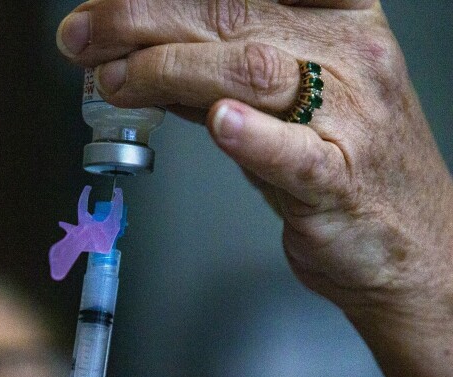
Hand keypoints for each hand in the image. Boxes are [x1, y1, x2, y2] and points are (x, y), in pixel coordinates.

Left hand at [57, 0, 452, 313]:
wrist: (404, 243)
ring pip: (253, 70)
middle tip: (83, 35)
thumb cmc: (336, 164)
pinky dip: (252, 135)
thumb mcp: (276, 102)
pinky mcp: (341, 181)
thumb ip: (208, 75)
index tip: (103, 3)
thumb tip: (131, 55)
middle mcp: (349, 53)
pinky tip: (217, 122)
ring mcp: (351, 117)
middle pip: (233, 14)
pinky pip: (296, 152)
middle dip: (141, 19)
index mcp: (335, 17)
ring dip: (168, 70)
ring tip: (113, 82)